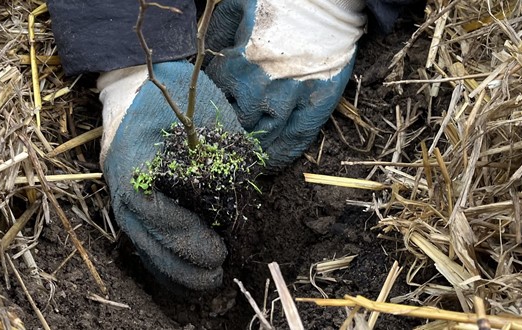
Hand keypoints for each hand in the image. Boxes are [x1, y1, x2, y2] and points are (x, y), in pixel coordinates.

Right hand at [98, 62, 242, 289]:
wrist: (132, 87)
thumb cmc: (173, 101)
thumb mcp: (204, 120)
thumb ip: (221, 160)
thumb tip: (239, 206)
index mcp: (138, 159)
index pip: (155, 209)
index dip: (186, 237)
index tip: (217, 251)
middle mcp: (121, 182)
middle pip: (146, 237)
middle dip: (183, 264)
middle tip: (217, 274)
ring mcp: (119, 194)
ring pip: (142, 245)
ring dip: (173, 270)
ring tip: (205, 284)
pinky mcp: (125, 202)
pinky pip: (140, 241)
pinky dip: (161, 262)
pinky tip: (184, 278)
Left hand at [205, 0, 366, 169]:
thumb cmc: (277, 2)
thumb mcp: (236, 8)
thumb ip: (218, 37)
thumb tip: (202, 63)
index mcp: (242, 62)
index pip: (217, 100)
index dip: (211, 113)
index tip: (207, 124)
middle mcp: (267, 84)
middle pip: (240, 124)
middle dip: (230, 137)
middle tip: (222, 150)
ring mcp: (295, 94)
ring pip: (268, 135)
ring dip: (254, 151)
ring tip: (244, 162)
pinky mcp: (320, 100)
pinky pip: (299, 135)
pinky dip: (285, 153)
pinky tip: (273, 162)